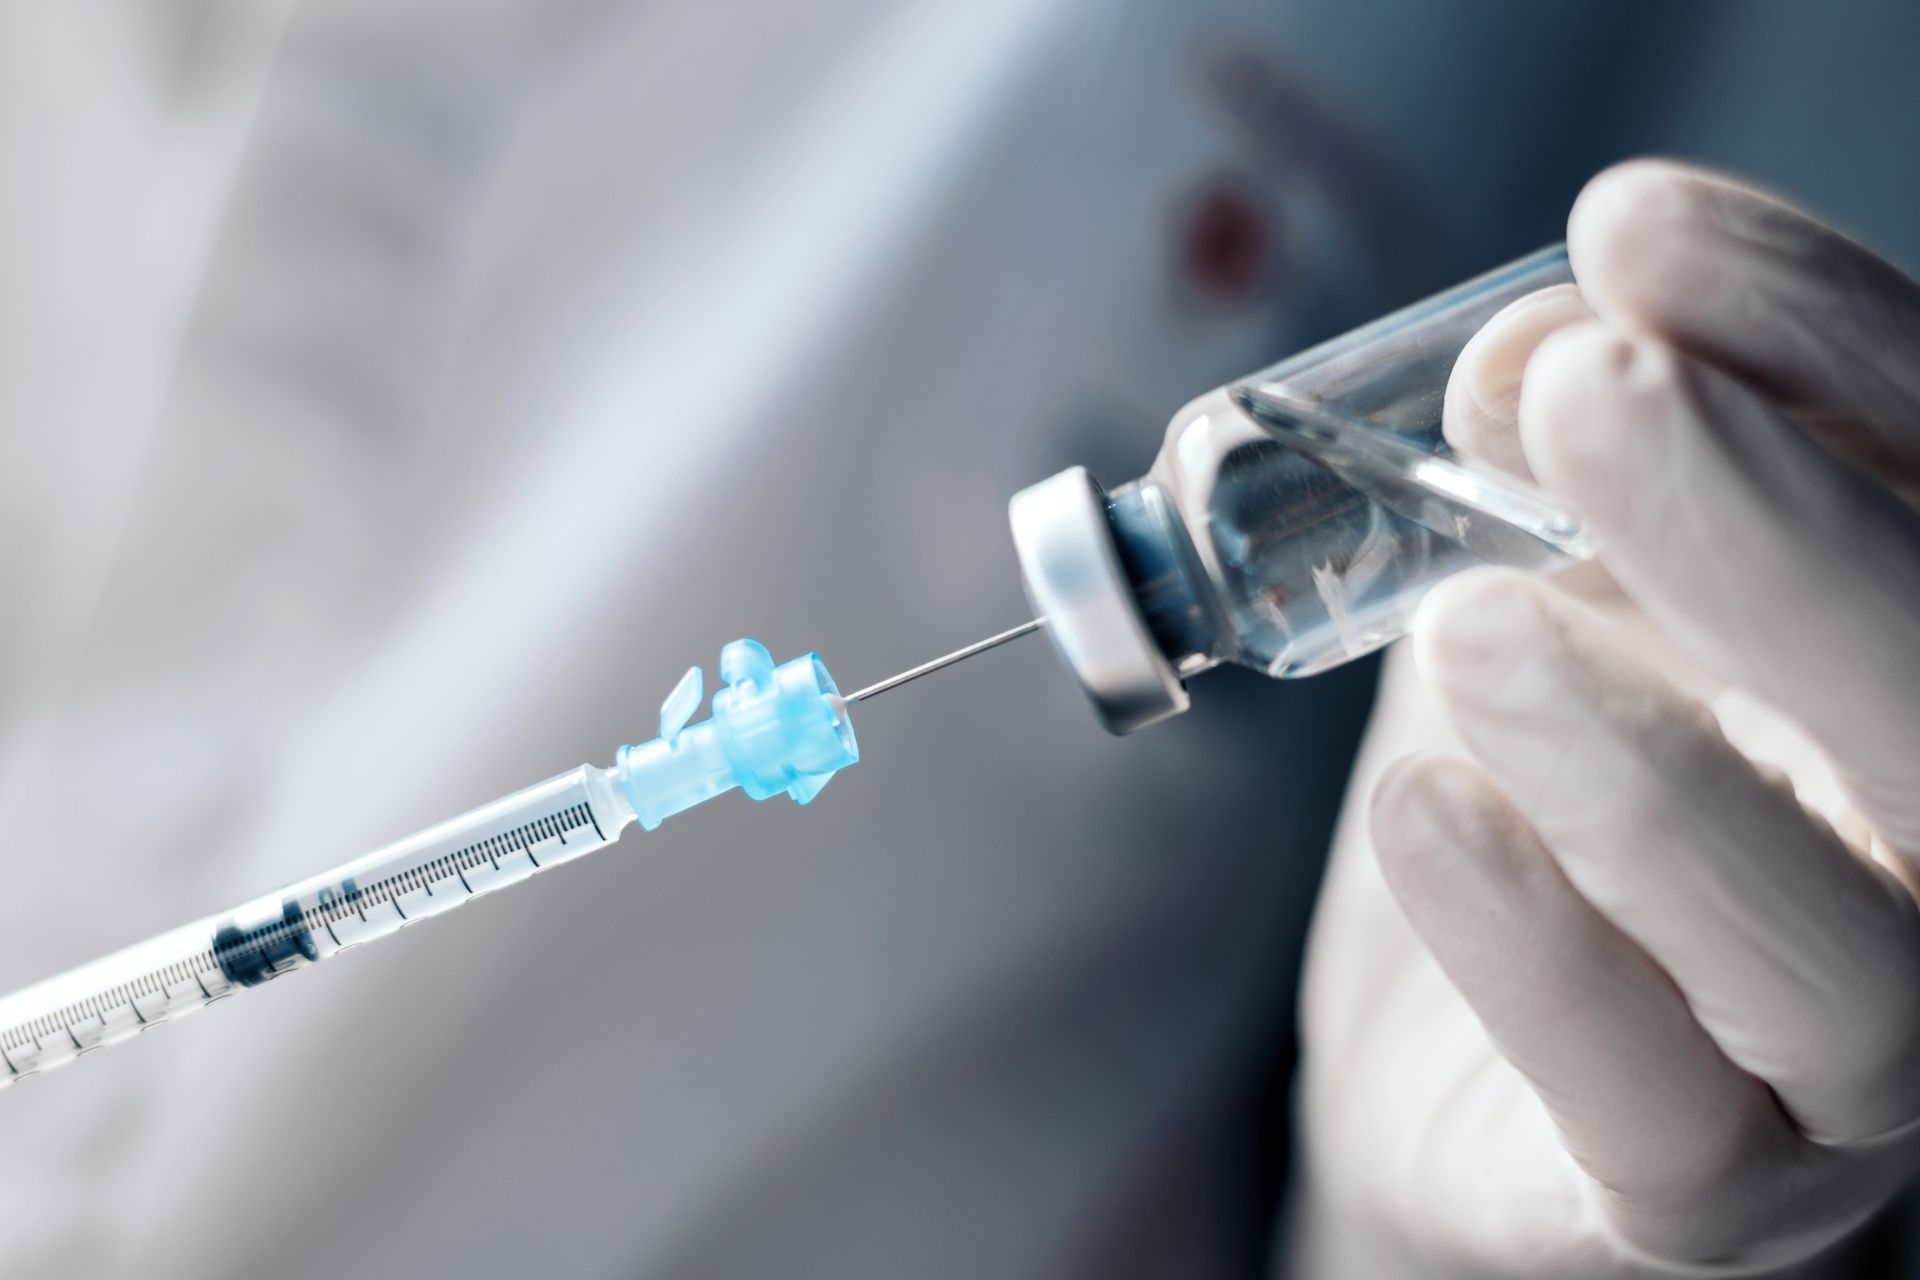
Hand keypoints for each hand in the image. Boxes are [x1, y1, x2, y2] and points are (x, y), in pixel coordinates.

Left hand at [1292, 160, 1919, 1275]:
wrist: (1454, 1053)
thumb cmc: (1530, 799)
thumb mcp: (1548, 594)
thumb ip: (1567, 481)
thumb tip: (1533, 348)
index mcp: (1914, 676)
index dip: (1824, 337)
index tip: (1635, 230)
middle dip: (1778, 532)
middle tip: (1590, 397)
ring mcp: (1842, 1071)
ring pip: (1840, 952)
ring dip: (1652, 770)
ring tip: (1472, 634)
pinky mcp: (1693, 1201)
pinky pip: (1653, 1106)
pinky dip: (1539, 951)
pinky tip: (1423, 817)